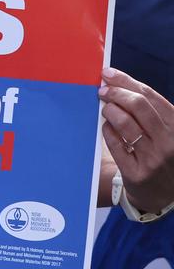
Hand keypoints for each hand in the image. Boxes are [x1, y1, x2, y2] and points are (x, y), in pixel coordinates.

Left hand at [99, 68, 173, 213]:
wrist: (161, 195)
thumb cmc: (161, 154)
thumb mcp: (165, 131)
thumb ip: (148, 110)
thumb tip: (116, 82)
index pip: (150, 96)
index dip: (126, 81)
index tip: (108, 74)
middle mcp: (170, 143)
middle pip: (138, 106)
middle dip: (116, 93)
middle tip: (102, 90)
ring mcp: (154, 159)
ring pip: (125, 123)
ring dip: (110, 110)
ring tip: (105, 108)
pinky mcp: (137, 173)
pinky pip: (115, 144)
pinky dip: (107, 130)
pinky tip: (106, 126)